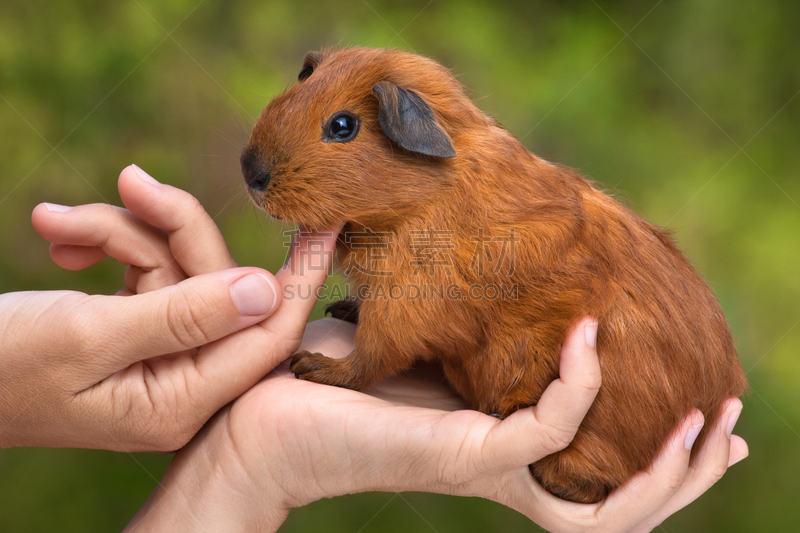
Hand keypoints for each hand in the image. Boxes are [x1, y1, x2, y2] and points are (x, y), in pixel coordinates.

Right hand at [0, 165, 337, 450]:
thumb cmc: (0, 365)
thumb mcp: (89, 335)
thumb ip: (182, 315)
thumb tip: (263, 290)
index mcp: (180, 399)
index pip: (267, 335)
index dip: (301, 276)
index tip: (328, 221)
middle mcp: (181, 380)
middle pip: (216, 283)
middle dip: (169, 226)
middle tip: (128, 182)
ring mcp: (159, 353)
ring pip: (174, 264)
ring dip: (118, 231)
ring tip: (54, 222)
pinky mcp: (135, 327)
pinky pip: (144, 269)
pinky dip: (106, 243)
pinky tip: (59, 238)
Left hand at [126, 316, 747, 531]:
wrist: (255, 416)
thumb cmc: (323, 383)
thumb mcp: (414, 349)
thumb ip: (460, 331)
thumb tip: (483, 269)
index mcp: (496, 451)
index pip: (598, 478)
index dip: (662, 463)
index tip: (712, 422)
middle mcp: (501, 470)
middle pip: (623, 512)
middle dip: (689, 478)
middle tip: (733, 424)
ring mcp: (486, 467)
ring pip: (608, 504)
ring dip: (667, 465)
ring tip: (708, 410)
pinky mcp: (463, 452)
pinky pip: (546, 430)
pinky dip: (578, 385)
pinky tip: (588, 337)